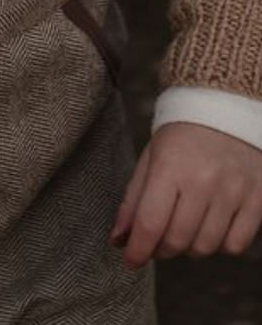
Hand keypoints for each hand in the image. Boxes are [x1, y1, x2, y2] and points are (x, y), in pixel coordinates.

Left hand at [111, 122, 261, 268]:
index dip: (138, 250)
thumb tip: (119, 240)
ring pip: (206, 247)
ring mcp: (234, 190)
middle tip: (157, 240)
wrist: (225, 106)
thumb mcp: (151, 158)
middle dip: (161, 249)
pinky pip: (235, 244)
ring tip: (185, 227)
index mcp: (170, 166)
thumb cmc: (181, 135)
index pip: (150, 223)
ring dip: (189, 247)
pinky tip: (212, 225)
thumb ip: (134, 200)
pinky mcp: (258, 197)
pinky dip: (220, 244)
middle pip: (178, 240)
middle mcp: (204, 180)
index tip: (130, 261)